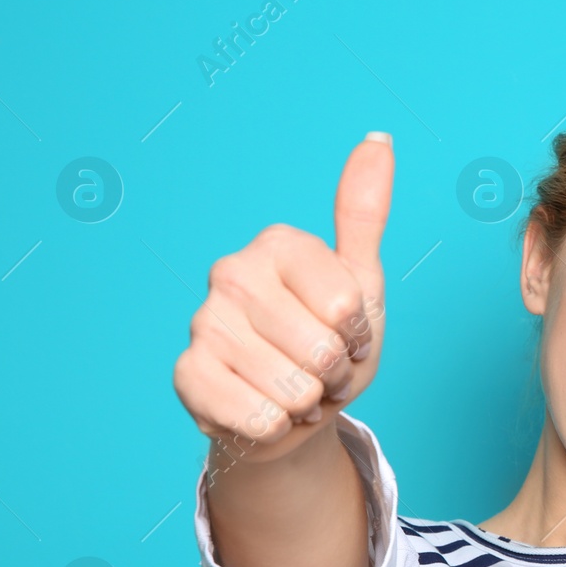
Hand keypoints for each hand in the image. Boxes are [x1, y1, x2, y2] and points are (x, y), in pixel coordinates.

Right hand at [173, 133, 393, 467]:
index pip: (347, 304)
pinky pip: (260, 417)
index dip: (357, 333)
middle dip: (334, 372)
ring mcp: (202, 322)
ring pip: (293, 388)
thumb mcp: (361, 283)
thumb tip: (378, 140)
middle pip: (322, 348)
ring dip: (307, 402)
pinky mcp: (186, 375)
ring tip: (295, 387)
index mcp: (277, 244)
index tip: (344, 332)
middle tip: (318, 367)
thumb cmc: (328, 343)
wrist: (289, 409)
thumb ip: (364, 216)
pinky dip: (276, 426)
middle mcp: (231, 273)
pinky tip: (264, 408)